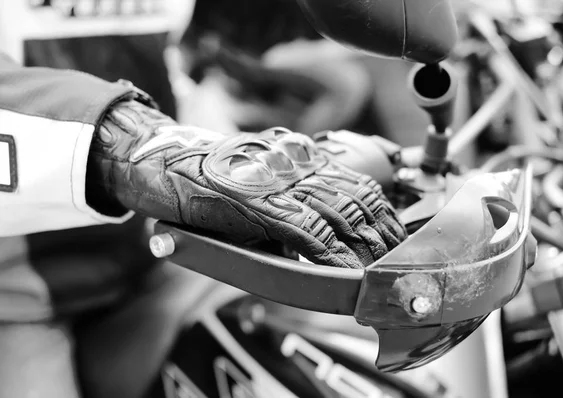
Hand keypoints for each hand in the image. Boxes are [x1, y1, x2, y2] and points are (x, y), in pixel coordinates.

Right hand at [87, 101, 405, 267]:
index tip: (396, 234)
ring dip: (364, 245)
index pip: (355, 182)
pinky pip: (305, 230)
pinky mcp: (256, 203)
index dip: (382, 210)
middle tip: (398, 258)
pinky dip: (330, 253)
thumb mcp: (258, 185)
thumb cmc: (207, 179)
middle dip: (381, 231)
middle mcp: (294, 165)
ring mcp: (277, 182)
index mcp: (298, 159)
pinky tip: (346, 271)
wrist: (161, 162)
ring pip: (339, 212)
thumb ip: (289, 208)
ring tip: (381, 270)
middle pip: (356, 197)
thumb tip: (315, 244)